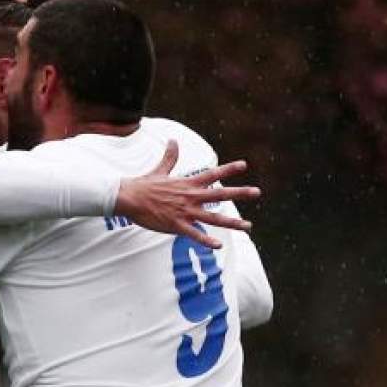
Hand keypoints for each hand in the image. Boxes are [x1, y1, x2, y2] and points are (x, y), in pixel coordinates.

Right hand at [115, 140, 260, 248]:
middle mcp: (190, 197)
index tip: (244, 165)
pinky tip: (219, 246)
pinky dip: (206, 241)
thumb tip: (173, 140)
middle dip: (240, 193)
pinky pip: (195, 234)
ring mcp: (184, 211)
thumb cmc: (144, 184)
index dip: (229, 169)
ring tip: (248, 226)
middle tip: (257, 192)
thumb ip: (170, 157)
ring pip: (213, 218)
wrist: (128, 198)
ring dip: (232, 222)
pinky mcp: (176, 225)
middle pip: (220, 195)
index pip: (212, 174)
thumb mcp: (160, 170)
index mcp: (187, 183)